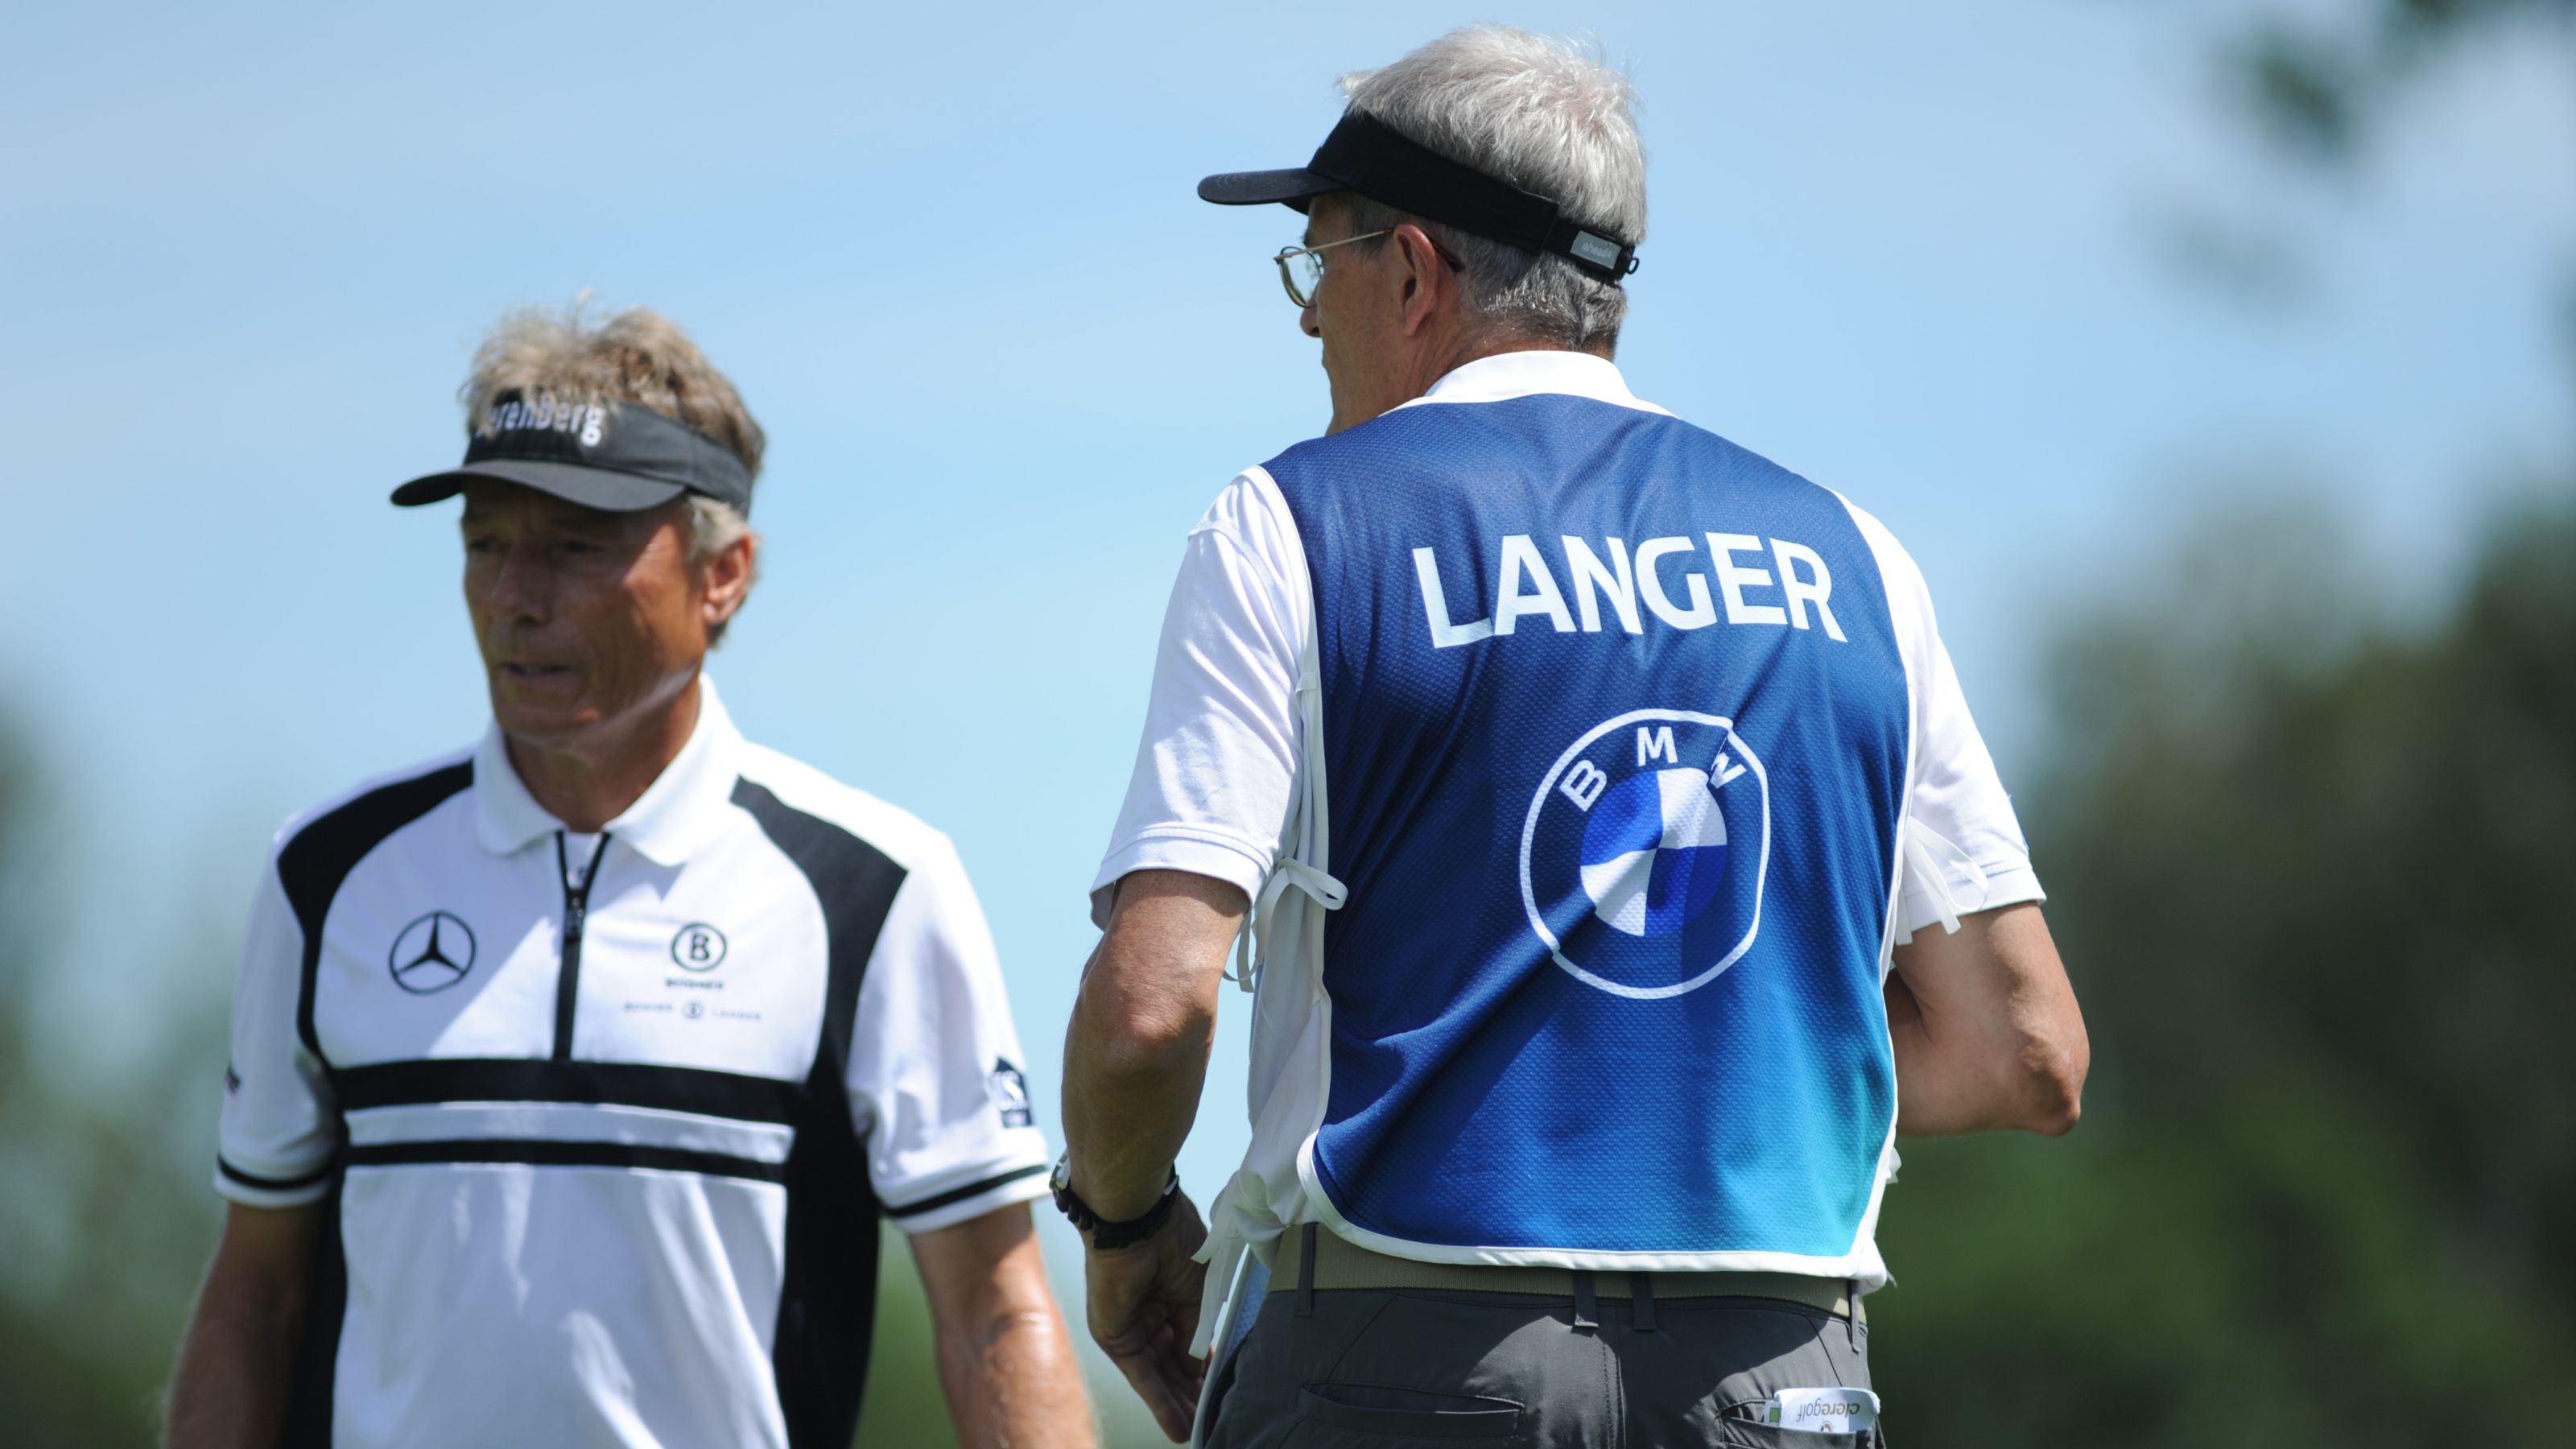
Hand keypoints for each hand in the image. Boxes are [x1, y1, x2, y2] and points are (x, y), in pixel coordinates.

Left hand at [1083, 1190, 1209, 1442]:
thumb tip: (1199, 1370)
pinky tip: (1178, 1427)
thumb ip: (1196, 1333)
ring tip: (1196, 1432)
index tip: (1219, 1391)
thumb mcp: (1199, 1293)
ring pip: (1158, 1376)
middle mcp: (1149, 1313)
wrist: (1138, 1221)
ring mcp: (1131, 1327)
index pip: (1188, 1343)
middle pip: (1171, 1365)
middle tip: (1208, 1421)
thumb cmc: (1173, 1241)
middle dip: (1189, 1395)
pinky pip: (1141, 1376)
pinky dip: (1160, 1402)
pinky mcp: (1116, 1338)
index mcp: (1171, 1295)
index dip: (1202, 1369)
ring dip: (1177, 1406)